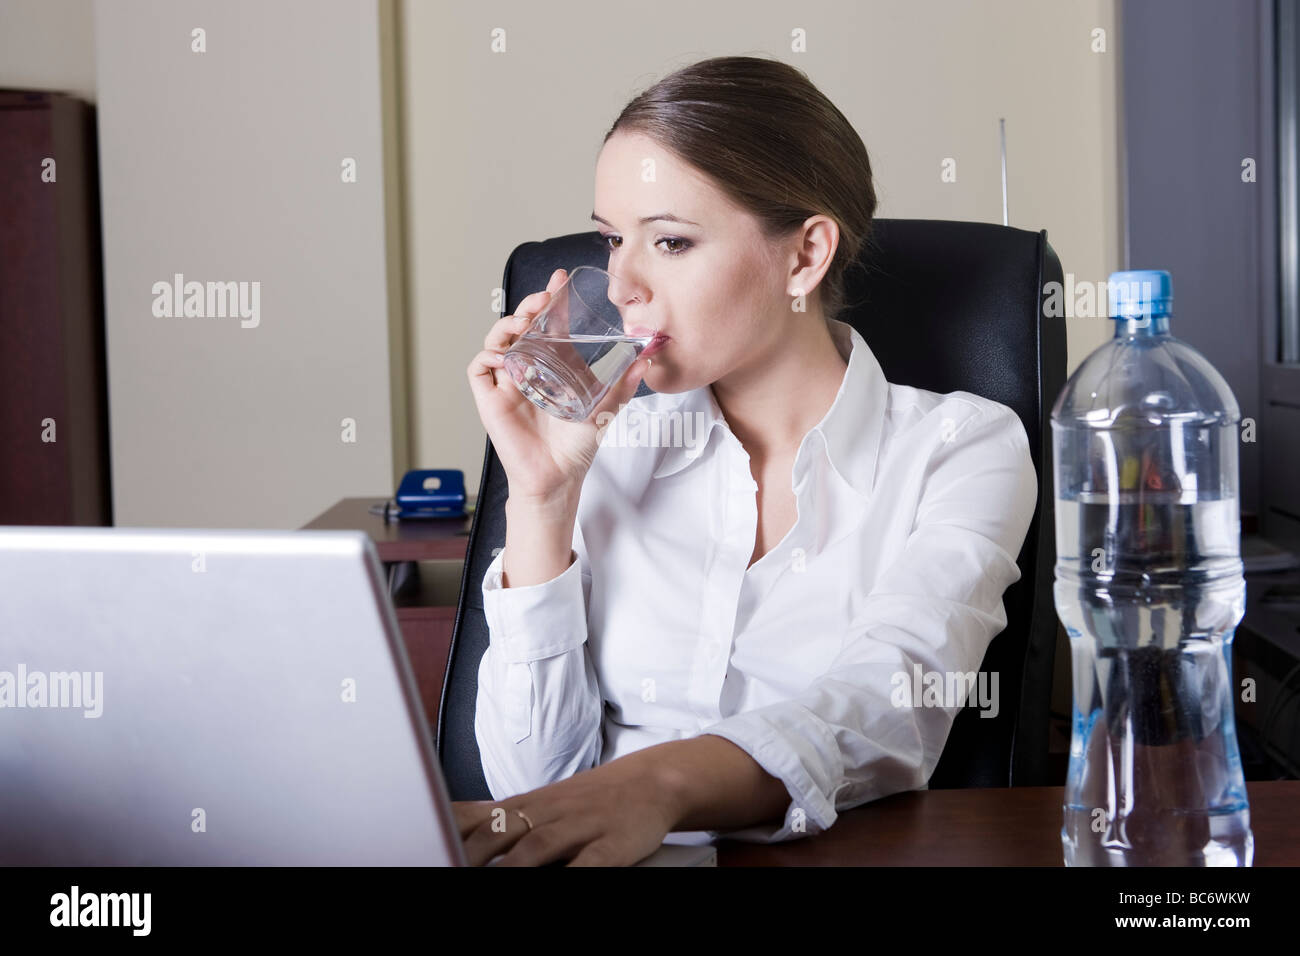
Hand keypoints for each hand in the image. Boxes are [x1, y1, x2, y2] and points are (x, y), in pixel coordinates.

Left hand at [451, 755, 679, 865]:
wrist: (649, 782)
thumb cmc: (583, 802)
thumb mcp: (532, 804)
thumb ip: (488, 819)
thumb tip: (439, 825)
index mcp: (520, 806)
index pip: (470, 818)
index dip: (444, 834)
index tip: (420, 845)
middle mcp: (543, 813)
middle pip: (496, 834)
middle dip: (469, 857)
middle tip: (445, 865)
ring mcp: (577, 827)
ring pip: (536, 847)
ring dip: (512, 868)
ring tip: (495, 881)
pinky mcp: (611, 845)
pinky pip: (590, 863)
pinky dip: (574, 874)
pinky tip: (565, 882)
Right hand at [466, 267, 651, 501]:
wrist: (558, 476)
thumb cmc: (577, 446)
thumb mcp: (606, 408)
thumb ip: (624, 384)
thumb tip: (646, 359)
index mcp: (552, 366)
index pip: (547, 324)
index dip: (550, 300)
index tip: (559, 280)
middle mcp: (527, 370)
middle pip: (520, 327)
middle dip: (528, 306)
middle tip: (543, 298)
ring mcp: (507, 384)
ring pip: (496, 341)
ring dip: (506, 325)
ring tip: (524, 322)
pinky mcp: (490, 400)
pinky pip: (479, 370)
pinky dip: (486, 357)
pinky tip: (503, 355)